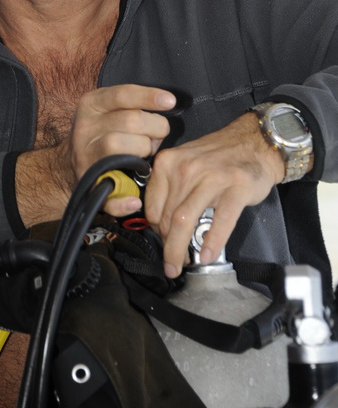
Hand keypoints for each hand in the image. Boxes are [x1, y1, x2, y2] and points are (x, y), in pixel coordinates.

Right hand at [16, 84, 175, 226]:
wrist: (66, 166)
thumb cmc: (101, 133)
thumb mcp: (108, 110)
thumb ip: (133, 105)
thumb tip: (167, 103)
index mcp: (91, 104)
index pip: (122, 95)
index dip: (148, 96)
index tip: (170, 101)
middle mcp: (84, 128)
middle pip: (129, 121)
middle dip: (153, 129)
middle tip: (156, 137)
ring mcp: (83, 156)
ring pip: (118, 146)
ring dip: (142, 152)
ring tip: (146, 155)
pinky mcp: (85, 184)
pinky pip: (108, 192)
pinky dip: (124, 200)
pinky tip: (135, 199)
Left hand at [144, 112, 285, 277]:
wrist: (255, 142)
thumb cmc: (218, 157)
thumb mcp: (184, 163)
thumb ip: (170, 188)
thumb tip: (160, 225)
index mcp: (168, 163)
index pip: (152, 206)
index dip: (155, 231)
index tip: (162, 242)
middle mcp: (186, 168)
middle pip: (166, 217)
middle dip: (167, 246)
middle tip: (172, 263)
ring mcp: (211, 178)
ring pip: (184, 220)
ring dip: (181, 249)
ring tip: (184, 264)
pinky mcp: (236, 188)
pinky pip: (220, 221)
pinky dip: (212, 242)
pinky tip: (207, 255)